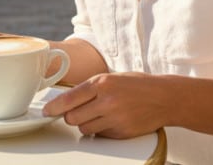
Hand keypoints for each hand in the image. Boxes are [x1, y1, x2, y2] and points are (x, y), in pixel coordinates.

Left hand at [42, 72, 168, 138]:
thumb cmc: (140, 85)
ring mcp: (114, 118)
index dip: (54, 107)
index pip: (69, 99)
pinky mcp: (121, 132)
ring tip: (99, 114)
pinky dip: (101, 130)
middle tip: (79, 111)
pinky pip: (100, 135)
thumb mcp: (114, 77)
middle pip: (72, 118)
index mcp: (103, 83)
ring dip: (86, 124)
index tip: (46, 111)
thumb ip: (92, 87)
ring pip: (84, 128)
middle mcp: (107, 101)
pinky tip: (112, 120)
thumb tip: (68, 100)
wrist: (165, 98)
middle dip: (71, 116)